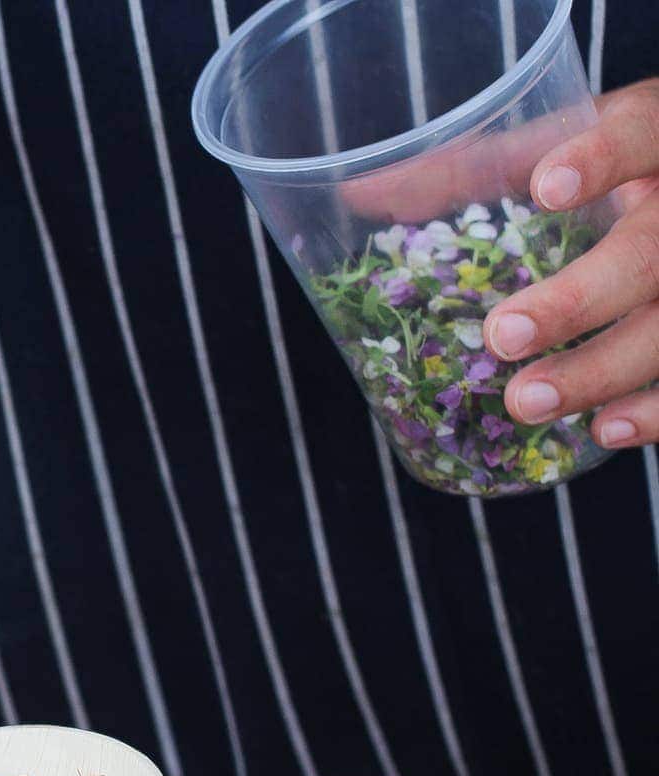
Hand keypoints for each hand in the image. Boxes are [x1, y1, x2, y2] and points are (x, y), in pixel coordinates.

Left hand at [487, 80, 658, 447]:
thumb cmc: (610, 165)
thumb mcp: (554, 148)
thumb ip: (468, 171)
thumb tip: (358, 193)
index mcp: (653, 139)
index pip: (639, 135)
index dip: (601, 158)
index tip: (546, 188)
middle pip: (650, 253)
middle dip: (576, 300)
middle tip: (501, 336)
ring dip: (600, 370)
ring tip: (527, 400)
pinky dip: (654, 410)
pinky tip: (604, 429)